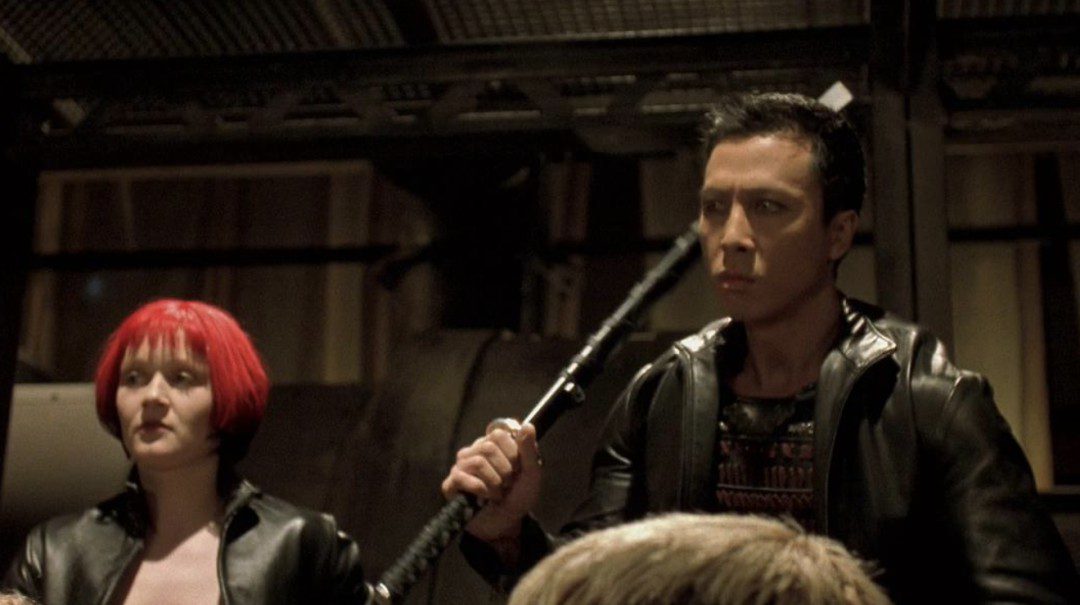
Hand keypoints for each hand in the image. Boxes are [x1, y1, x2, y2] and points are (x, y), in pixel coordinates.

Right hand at [440, 420, 541, 542]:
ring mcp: (460, 467)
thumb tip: (527, 425)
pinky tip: (485, 498)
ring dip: (494, 483)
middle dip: (504, 471)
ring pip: (477, 462)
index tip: (518, 470)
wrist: (507, 523)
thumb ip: (529, 450)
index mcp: (493, 444)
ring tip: (498, 493)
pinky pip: (461, 477)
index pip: (498, 434)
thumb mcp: (531, 473)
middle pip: (487, 448)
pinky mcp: (451, 484)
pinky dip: (480, 490)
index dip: (512, 454)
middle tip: (508, 484)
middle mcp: (474, 451)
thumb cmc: (519, 496)